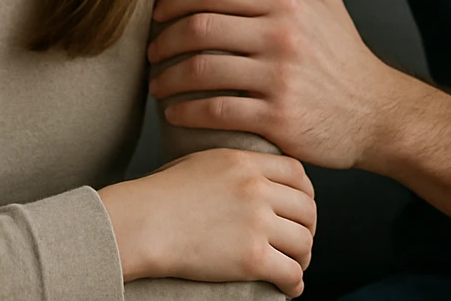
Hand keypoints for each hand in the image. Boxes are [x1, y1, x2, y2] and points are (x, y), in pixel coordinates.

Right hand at [98, 148, 315, 295]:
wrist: (142, 223)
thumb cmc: (159, 196)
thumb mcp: (202, 162)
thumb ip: (231, 166)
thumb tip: (240, 177)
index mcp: (246, 163)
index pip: (297, 173)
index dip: (305, 193)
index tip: (301, 208)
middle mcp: (258, 190)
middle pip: (307, 208)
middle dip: (308, 227)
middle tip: (300, 241)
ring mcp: (257, 223)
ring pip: (303, 242)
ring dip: (303, 257)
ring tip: (295, 266)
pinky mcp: (252, 257)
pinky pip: (290, 272)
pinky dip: (294, 283)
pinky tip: (289, 287)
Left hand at [148, 0, 413, 168]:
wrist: (377, 113)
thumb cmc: (343, 53)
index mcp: (287, 2)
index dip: (173, 0)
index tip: (158, 13)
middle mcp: (282, 36)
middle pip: (199, 29)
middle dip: (163, 41)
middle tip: (151, 51)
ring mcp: (280, 78)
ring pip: (201, 71)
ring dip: (168, 79)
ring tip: (158, 84)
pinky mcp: (278, 118)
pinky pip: (216, 112)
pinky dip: (186, 113)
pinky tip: (175, 113)